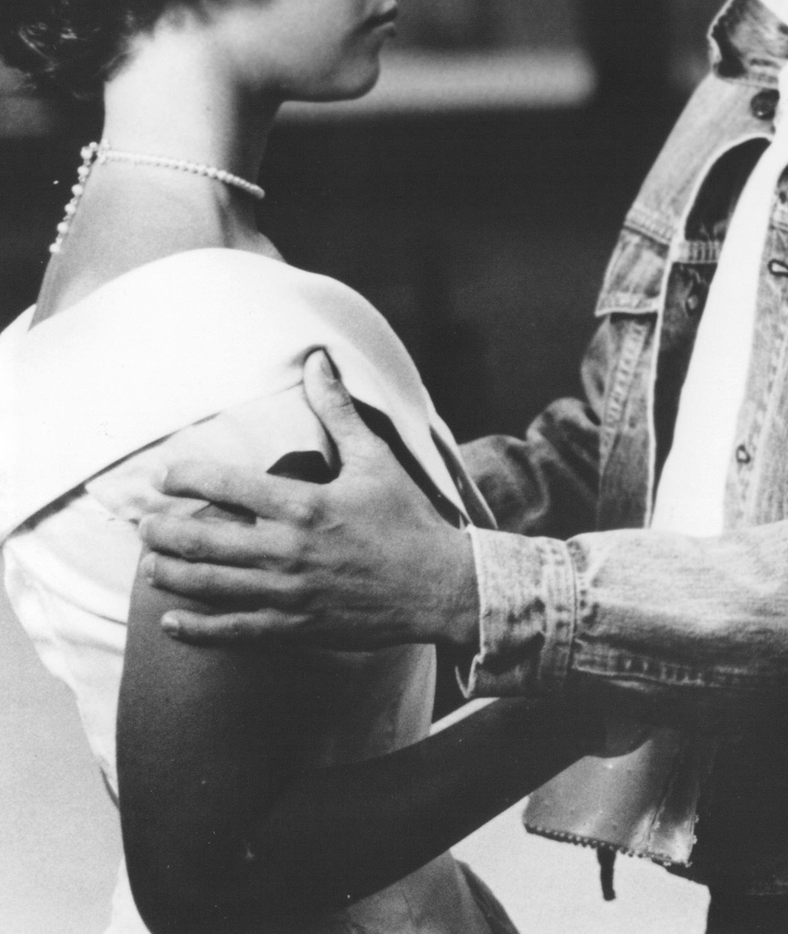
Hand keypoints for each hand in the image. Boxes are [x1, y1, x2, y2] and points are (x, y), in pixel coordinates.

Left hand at [137, 350, 480, 650]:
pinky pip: (231, 630)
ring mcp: (288, 592)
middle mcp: (288, 549)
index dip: (186, 477)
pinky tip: (172, 620)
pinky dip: (195, 627)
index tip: (165, 477)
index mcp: (305, 504)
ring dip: (170, 574)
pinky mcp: (294, 625)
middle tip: (143, 527)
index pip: (226, 486)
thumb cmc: (409, 519)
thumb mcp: (376, 460)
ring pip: (208, 585)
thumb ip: (339, 412)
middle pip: (201, 540)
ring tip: (151, 565)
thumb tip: (319, 360)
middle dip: (162, 532)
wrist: (441, 585)